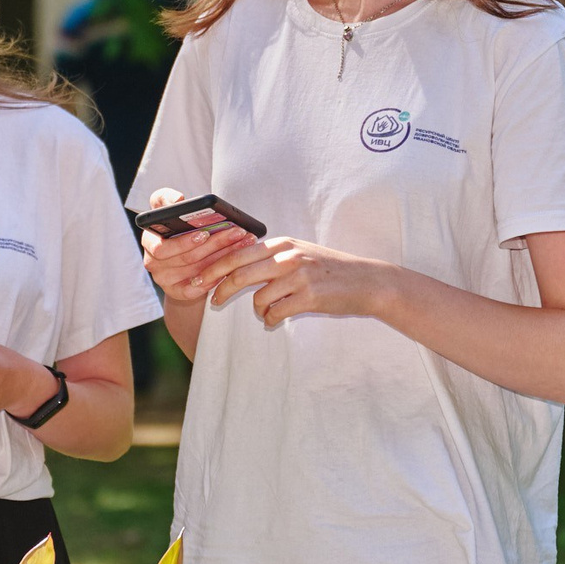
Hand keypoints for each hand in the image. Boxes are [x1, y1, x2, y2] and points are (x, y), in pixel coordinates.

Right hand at [137, 188, 259, 306]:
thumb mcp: (168, 210)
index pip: (162, 246)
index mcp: (149, 240)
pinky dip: (212, 280)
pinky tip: (228, 269)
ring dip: (222, 258)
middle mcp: (152, 262)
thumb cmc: (176, 228)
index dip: (185, 241)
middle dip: (216, 244)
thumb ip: (166, 198)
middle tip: (238, 233)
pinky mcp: (175, 292)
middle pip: (187, 257)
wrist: (180, 256)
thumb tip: (177, 199)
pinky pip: (194, 290)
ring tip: (242, 244)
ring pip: (197, 270)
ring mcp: (163, 279)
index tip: (206, 233)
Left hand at [208, 235, 394, 326]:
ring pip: (258, 298)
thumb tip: (236, 269)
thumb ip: (272, 257)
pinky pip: (276, 313)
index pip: (237, 254)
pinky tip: (278, 318)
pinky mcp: (308, 297)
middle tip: (212, 301)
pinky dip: (272, 319)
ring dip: (258, 310)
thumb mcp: (300, 253)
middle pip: (239, 274)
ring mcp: (298, 276)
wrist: (366, 281)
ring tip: (267, 312)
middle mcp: (288, 256)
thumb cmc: (330, 270)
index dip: (214, 268)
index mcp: (282, 244)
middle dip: (220, 290)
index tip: (199, 280)